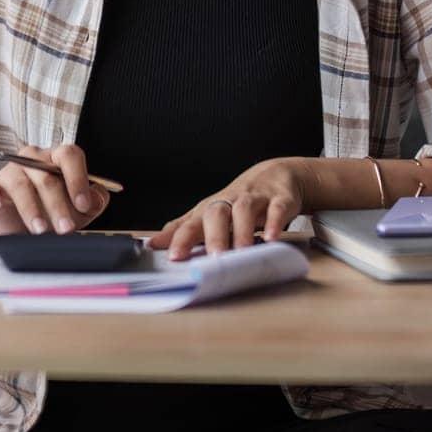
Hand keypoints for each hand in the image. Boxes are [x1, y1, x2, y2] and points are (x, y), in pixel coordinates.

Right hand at [0, 143, 110, 235]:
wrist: (14, 220)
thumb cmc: (50, 209)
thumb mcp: (75, 208)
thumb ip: (92, 201)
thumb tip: (98, 197)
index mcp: (56, 158)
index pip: (69, 156)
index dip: (78, 179)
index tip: (83, 204)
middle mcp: (33, 159)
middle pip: (47, 177)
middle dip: (58, 206)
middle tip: (66, 229)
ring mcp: (9, 171)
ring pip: (20, 185)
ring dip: (31, 209)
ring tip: (40, 230)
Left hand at [148, 157, 309, 260]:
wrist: (273, 173)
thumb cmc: (235, 201)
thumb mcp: (208, 213)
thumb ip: (183, 228)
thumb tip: (153, 243)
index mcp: (210, 209)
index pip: (191, 223)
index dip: (181, 239)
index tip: (173, 257)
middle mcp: (229, 201)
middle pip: (216, 213)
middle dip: (213, 235)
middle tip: (213, 258)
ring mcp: (254, 199)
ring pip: (245, 210)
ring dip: (242, 231)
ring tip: (242, 252)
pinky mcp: (279, 199)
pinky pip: (276, 209)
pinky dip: (274, 222)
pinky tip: (272, 237)